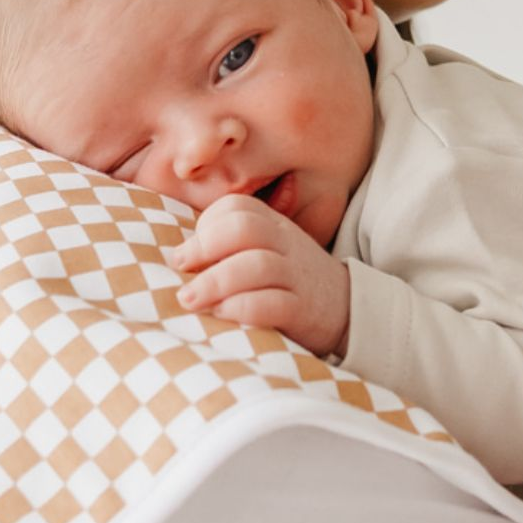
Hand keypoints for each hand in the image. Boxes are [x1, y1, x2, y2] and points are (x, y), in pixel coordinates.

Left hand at [165, 193, 351, 354]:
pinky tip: (222, 315)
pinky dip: (244, 307)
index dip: (206, 225)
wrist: (347, 309)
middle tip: (180, 269)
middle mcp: (285, 244)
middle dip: (205, 246)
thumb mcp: (266, 251)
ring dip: (216, 281)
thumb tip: (174, 259)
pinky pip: (275, 303)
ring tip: (188, 299)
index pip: (236, 207)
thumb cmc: (288, 282)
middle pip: (246, 228)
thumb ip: (230, 248)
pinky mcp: (304, 311)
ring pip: (257, 265)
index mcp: (273, 226)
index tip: (185, 256)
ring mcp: (297, 276)